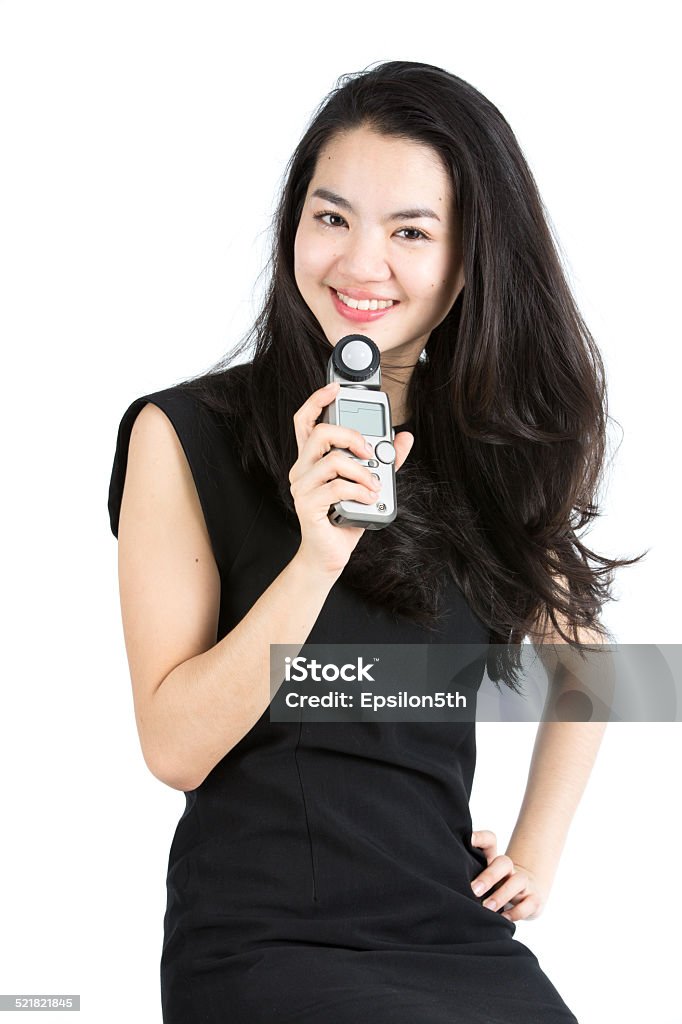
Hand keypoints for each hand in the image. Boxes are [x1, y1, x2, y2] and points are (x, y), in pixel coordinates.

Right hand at [289, 381, 413, 576]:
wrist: (329, 554)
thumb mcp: (368, 483)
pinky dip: (359, 490)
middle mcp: (302, 469)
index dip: (318, 400)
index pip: (306, 420)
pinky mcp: (307, 505)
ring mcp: (302, 487)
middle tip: (370, 451)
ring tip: (375, 484)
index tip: (335, 388)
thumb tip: (404, 438)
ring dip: (362, 471)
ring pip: (332, 460)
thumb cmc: (345, 517)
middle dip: (351, 436)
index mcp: (312, 459)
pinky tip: (369, 497)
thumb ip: (386, 460)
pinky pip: (336, 487)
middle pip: (320, 433)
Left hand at [470, 829, 548, 922]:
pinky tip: (504, 919)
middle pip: (503, 862)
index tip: (468, 840)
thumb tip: (442, 872)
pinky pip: (530, 903)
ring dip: (501, 895)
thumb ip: (466, 872)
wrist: (527, 895)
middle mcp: (509, 868)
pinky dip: (517, 912)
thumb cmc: (495, 887)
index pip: (490, 840)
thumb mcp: (480, 877)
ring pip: (517, 882)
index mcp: (494, 859)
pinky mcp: (534, 898)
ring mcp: (524, 883)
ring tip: (487, 908)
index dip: (480, 838)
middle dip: (489, 876)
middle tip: (474, 890)